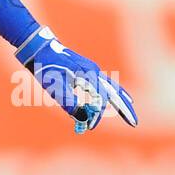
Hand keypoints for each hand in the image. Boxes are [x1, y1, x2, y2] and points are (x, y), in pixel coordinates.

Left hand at [16, 27, 137, 133]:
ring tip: (131, 107)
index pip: (99, 101)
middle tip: (134, 124)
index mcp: (88, 76)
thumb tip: (84, 118)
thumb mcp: (55, 87)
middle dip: (125, 109)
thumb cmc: (46, 68)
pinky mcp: (87, 69)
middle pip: (115, 93)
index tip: (88, 127)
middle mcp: (93, 71)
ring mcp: (91, 69)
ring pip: (112, 86)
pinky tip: (116, 94)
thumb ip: (69, 103)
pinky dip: (113, 90)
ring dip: (122, 99)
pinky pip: (105, 82)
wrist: (39, 48)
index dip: (96, 116)